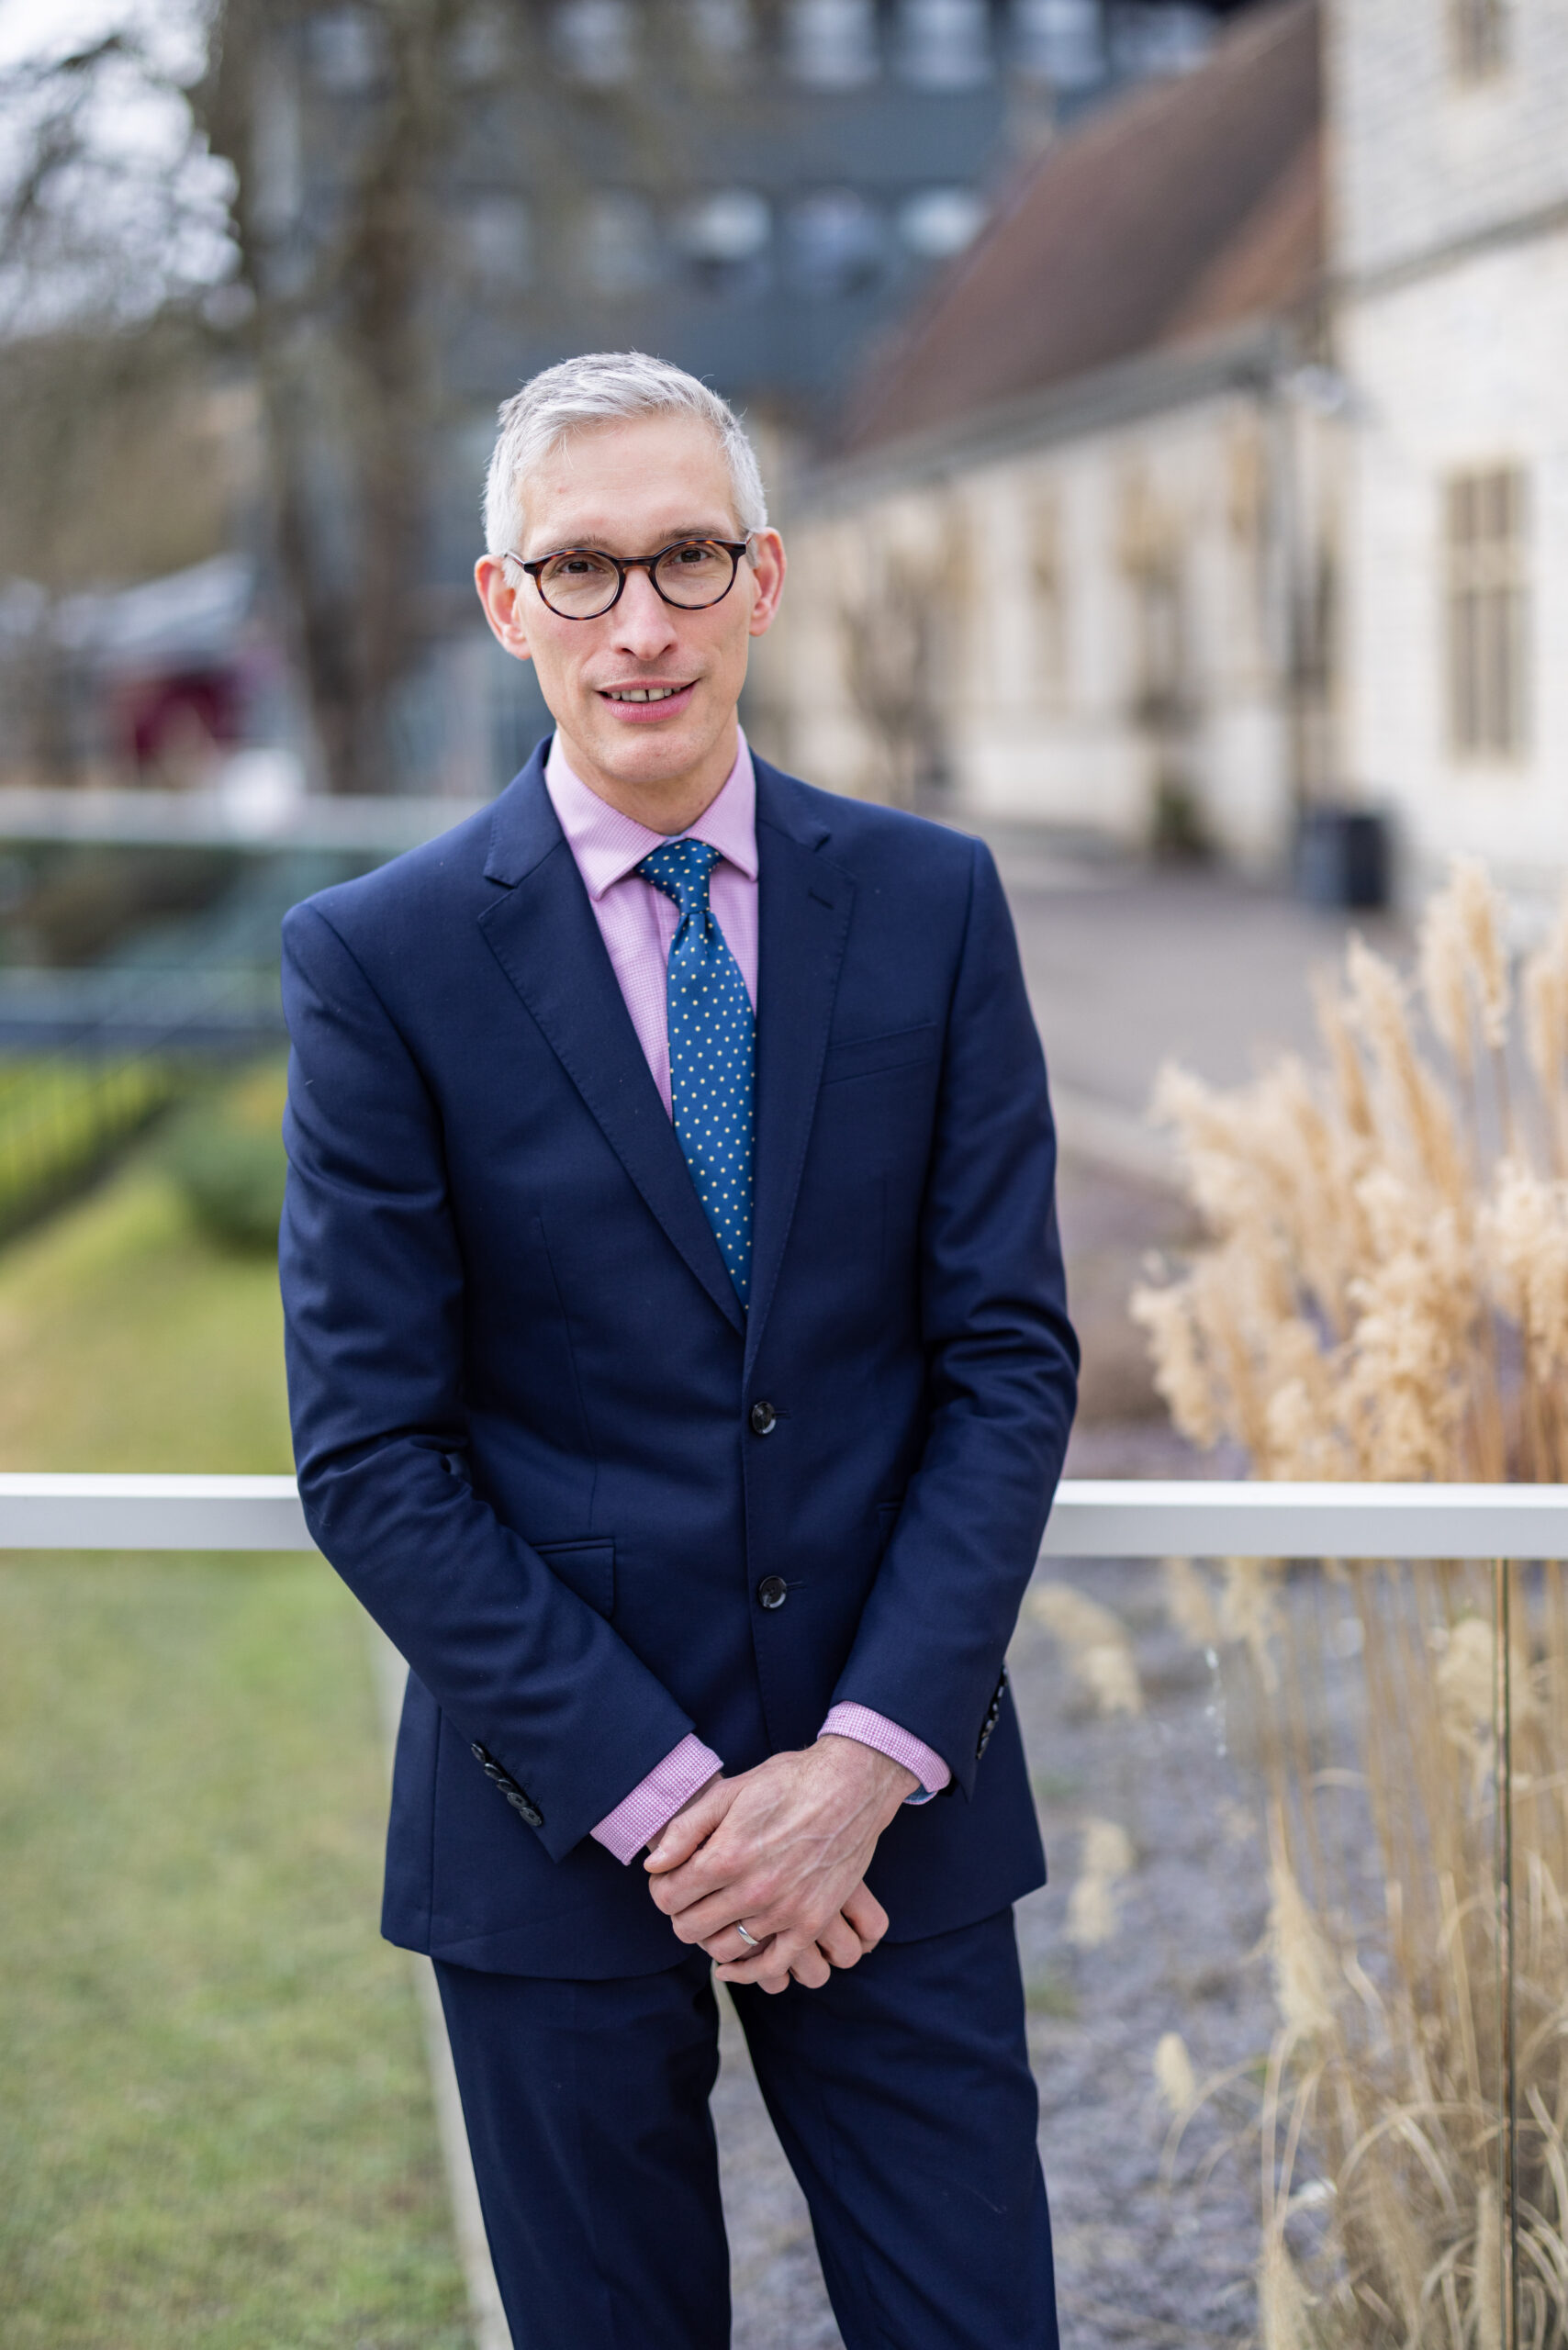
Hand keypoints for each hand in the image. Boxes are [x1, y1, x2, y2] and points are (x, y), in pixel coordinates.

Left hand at [645, 1776, 879, 1978]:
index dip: (661, 1888)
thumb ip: (686, 1830)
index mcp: (726, 1855)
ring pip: (724, 1949)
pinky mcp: (811, 1922)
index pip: (667, 1897)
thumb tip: (654, 1866)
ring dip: (711, 1937)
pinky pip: (771, 1967)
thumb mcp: (730, 1791)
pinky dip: (745, 1972)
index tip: (669, 1879)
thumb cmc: (787, 1782)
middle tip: (691, 1897)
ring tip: (715, 1915)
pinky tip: (731, 1965)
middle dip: (681, 1913)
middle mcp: (752, 1890)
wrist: (851, 1786)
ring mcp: (784, 1911)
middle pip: (690, 1928)